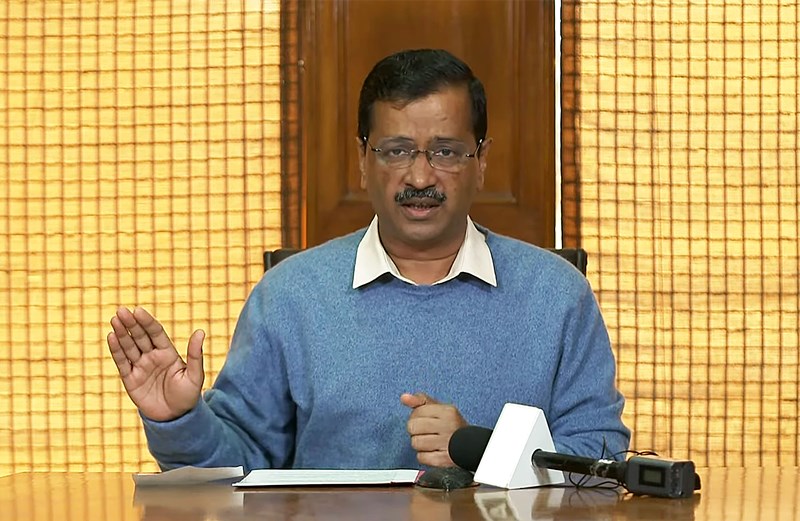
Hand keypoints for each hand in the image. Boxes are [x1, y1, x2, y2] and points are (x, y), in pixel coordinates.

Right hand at [106, 306, 204, 420]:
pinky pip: (122, 362)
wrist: (175, 418)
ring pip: (129, 347)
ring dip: (121, 334)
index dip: (147, 322)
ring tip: (114, 319)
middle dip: (131, 324)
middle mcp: (152, 356)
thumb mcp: (194, 375)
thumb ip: (195, 354)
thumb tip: (200, 331)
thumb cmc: (188, 396)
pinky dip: (116, 350)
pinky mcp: (130, 379)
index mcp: (168, 353)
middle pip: (140, 336)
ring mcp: (140, 367)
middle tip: (121, 310)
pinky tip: (111, 337)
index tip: (138, 310)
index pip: (155, 333)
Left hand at [401, 392, 467, 466]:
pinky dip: (424, 456)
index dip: (417, 417)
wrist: (473, 446)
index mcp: (447, 411)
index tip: (425, 421)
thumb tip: (404, 398)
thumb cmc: (452, 426)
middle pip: (413, 427)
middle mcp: (448, 426)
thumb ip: (420, 400)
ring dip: (420, 445)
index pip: (417, 412)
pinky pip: (421, 457)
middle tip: (426, 432)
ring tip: (430, 442)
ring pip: (415, 443)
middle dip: (416, 431)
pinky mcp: (444, 460)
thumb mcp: (440, 408)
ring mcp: (447, 444)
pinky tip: (433, 452)